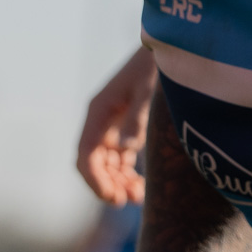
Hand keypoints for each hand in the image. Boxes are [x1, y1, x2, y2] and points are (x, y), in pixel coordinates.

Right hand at [78, 46, 156, 205]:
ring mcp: (112, 125)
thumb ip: (136, 119)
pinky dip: (126, 174)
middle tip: (125, 202)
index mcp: (98, 111)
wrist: (166, 49)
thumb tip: (125, 150)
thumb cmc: (154, 68)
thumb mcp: (147, 92)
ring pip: (106, 163)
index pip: (85, 154)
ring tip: (136, 198)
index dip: (94, 180)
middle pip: (93, 163)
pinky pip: (119, 158)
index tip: (110, 198)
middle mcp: (100, 120)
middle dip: (106, 185)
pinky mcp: (125, 127)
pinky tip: (139, 186)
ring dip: (116, 182)